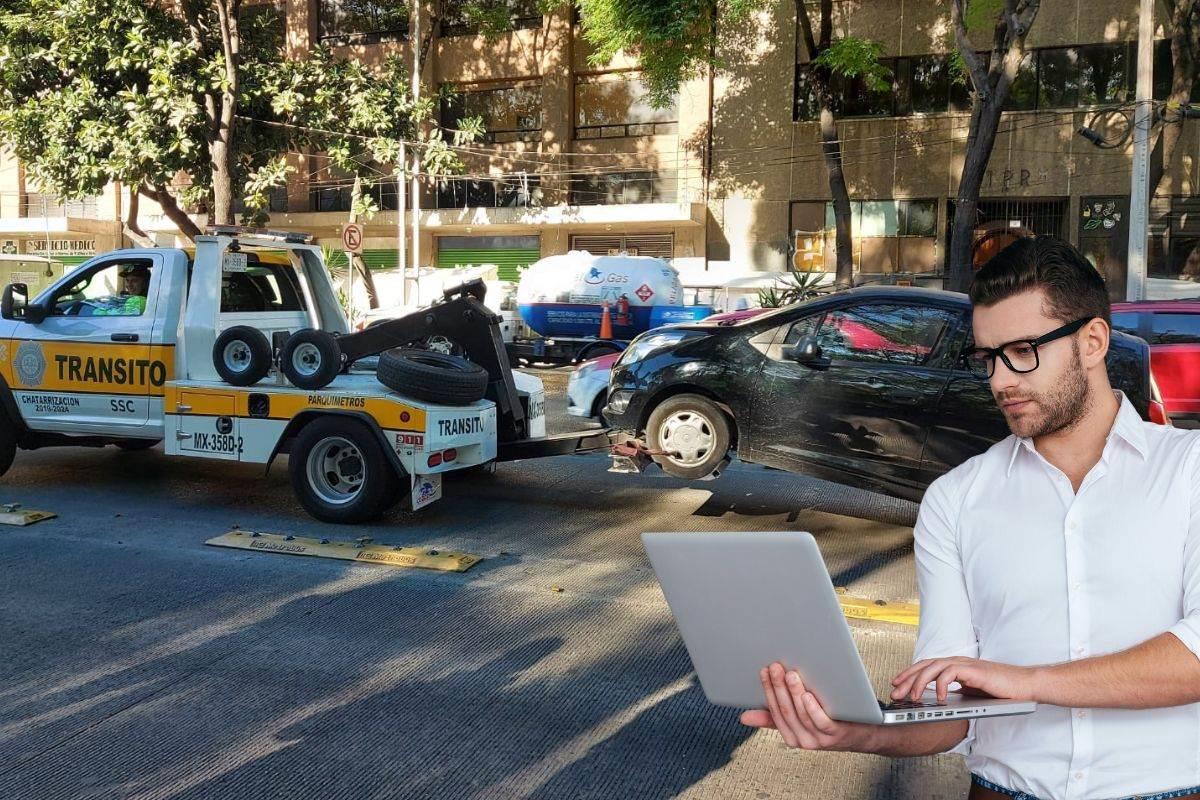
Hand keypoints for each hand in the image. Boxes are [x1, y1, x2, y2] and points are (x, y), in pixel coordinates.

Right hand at [740, 662, 874, 751]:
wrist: (861, 735)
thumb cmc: (828, 723)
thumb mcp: (799, 721)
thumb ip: (773, 718)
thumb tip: (745, 717)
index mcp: (790, 736)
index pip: (774, 712)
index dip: (768, 690)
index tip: (764, 671)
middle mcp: (803, 741)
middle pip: (786, 711)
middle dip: (778, 687)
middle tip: (775, 667)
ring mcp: (819, 739)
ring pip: (802, 714)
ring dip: (794, 693)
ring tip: (791, 674)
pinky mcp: (836, 734)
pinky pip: (820, 722)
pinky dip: (812, 708)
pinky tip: (808, 694)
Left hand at [890, 657, 1037, 702]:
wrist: (1023, 686)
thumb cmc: (999, 691)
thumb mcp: (971, 693)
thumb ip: (955, 693)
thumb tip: (937, 703)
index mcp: (954, 666)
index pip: (925, 667)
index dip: (909, 674)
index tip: (896, 685)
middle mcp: (956, 662)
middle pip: (924, 666)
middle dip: (907, 679)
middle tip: (895, 693)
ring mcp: (964, 665)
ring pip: (933, 668)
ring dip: (919, 683)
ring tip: (912, 697)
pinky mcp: (973, 670)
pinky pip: (950, 674)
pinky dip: (941, 685)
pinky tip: (938, 698)